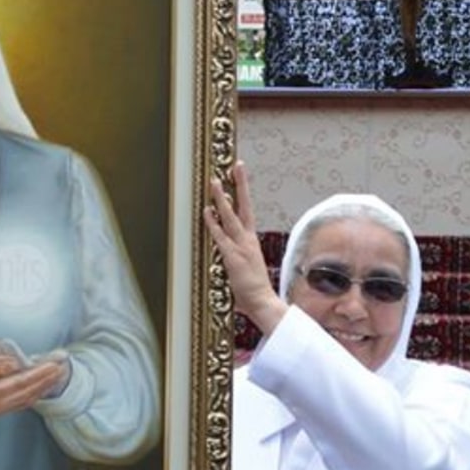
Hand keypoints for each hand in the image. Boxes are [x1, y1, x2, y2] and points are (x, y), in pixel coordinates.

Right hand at [0, 337, 70, 397]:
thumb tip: (11, 363)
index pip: (19, 383)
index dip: (39, 373)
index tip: (55, 363)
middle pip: (26, 394)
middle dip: (46, 380)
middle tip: (63, 365)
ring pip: (23, 401)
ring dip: (40, 388)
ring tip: (55, 374)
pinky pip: (14, 404)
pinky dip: (29, 395)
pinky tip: (36, 388)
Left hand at [203, 161, 286, 334]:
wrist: (262, 302)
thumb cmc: (253, 290)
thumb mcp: (246, 268)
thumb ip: (238, 259)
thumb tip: (231, 258)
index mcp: (251, 241)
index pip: (248, 211)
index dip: (243, 194)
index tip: (240, 177)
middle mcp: (247, 239)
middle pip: (244, 206)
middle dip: (240, 185)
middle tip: (237, 166)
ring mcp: (240, 246)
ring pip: (230, 216)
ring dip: (221, 199)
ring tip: (215, 182)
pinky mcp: (231, 255)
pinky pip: (220, 235)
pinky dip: (212, 222)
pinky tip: (206, 211)